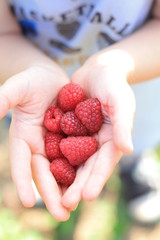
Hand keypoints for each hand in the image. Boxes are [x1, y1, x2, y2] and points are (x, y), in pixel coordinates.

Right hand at [0, 63, 69, 220]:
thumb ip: (3, 99)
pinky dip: (80, 172)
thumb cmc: (31, 80)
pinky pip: (75, 157)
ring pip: (60, 170)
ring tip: (75, 208)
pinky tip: (87, 184)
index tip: (28, 201)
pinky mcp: (70, 139)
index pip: (22, 162)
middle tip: (61, 215)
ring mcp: (55, 143)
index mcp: (23, 137)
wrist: (51, 78)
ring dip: (67, 189)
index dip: (23, 181)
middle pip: (44, 172)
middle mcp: (38, 145)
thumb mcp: (17, 88)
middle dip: (51, 193)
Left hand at [62, 49, 135, 208]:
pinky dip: (54, 159)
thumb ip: (122, 123)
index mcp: (112, 139)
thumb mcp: (120, 100)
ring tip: (54, 197)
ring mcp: (83, 138)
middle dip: (78, 186)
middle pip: (87, 168)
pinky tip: (44, 171)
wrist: (97, 70)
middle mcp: (98, 143)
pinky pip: (61, 147)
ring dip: (64, 179)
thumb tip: (127, 149)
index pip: (105, 163)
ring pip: (73, 162)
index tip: (86, 196)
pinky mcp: (70, 130)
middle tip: (67, 204)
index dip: (96, 179)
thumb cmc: (112, 83)